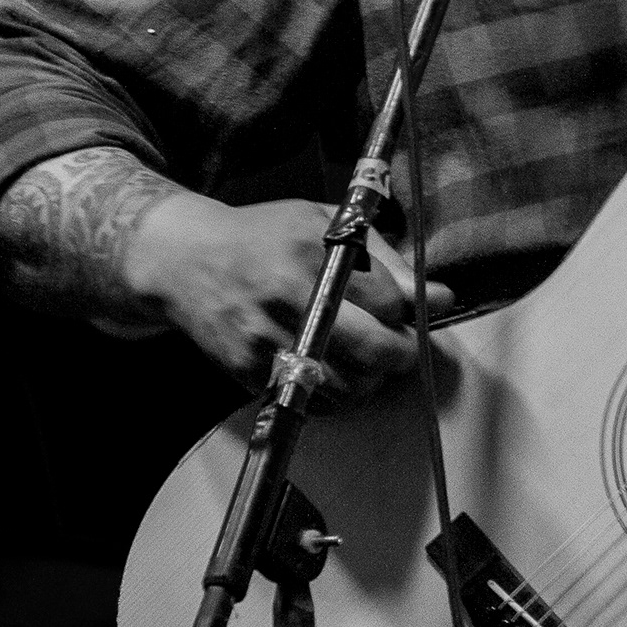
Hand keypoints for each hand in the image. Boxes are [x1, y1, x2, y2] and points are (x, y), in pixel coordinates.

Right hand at [123, 193, 455, 398]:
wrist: (185, 260)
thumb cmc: (266, 236)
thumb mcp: (327, 225)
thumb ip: (386, 261)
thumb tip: (441, 296)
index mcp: (315, 256)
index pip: (389, 303)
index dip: (406, 312)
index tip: (406, 312)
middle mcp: (290, 301)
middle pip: (375, 350)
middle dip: (402, 354)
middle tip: (402, 349)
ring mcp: (267, 341)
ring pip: (348, 386)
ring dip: (369, 380)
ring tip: (366, 359)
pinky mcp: (249, 372)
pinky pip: (310, 400)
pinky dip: (331, 394)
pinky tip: (331, 369)